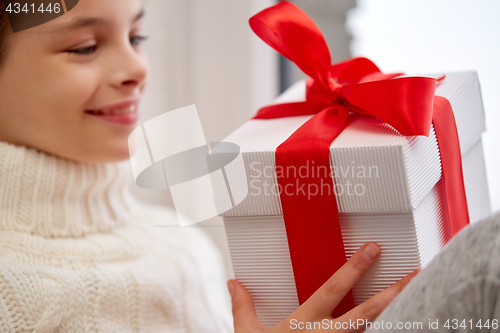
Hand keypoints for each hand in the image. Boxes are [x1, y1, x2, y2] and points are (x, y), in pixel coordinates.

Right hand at [227, 242, 419, 331]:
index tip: (372, 250)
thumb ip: (243, 307)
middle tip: (413, 275)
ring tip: (417, 303)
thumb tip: (234, 284)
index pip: (334, 289)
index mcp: (305, 323)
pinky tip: (399, 329)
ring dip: (395, 318)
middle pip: (365, 313)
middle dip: (390, 293)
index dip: (354, 269)